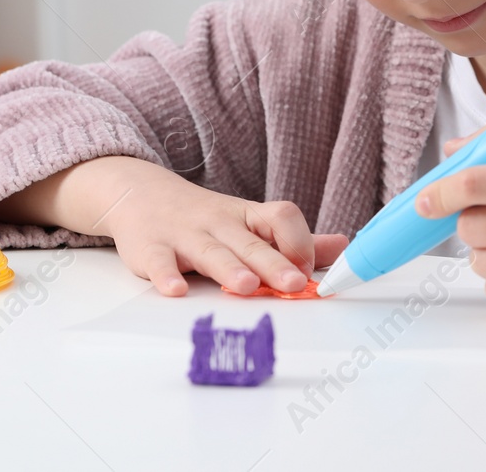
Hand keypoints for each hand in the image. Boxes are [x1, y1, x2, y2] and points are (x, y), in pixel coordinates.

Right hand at [99, 160, 348, 297]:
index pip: (282, 217)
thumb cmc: (206, 219)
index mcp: (248, 217)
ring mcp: (186, 235)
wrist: (142, 195)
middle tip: (294, 284)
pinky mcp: (153, 248)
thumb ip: (294, 240)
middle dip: (274, 263)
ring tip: (245, 286)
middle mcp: (220, 223)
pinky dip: (166, 276)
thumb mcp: (250, 223)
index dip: (299, 242)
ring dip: (229, 268)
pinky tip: (176, 291)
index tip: (308, 272)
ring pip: (211, 252)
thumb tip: (343, 247)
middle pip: (251, 242)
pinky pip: (160, 262)